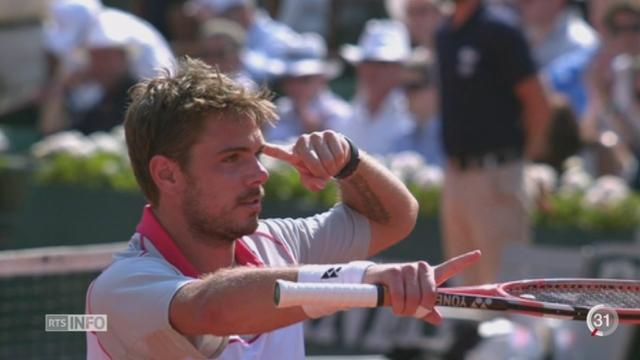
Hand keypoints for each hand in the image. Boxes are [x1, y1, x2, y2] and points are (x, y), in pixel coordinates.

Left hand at [263, 131, 349, 190]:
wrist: (337, 158)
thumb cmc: (319, 169)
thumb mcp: (313, 180)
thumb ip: (312, 183)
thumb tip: (319, 183)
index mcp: (292, 153)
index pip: (279, 152)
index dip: (271, 150)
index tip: (261, 147)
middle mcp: (301, 142)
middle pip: (312, 162)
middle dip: (321, 172)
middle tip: (325, 174)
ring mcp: (315, 136)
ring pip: (326, 159)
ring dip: (331, 168)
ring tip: (330, 166)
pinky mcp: (329, 134)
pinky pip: (336, 153)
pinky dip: (339, 161)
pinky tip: (337, 159)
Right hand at [362, 250, 480, 323]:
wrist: (372, 282)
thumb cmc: (396, 293)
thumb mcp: (413, 303)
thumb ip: (426, 310)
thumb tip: (438, 320)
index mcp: (430, 274)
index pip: (450, 266)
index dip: (465, 261)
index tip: (479, 253)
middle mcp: (421, 268)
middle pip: (430, 296)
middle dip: (420, 309)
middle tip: (410, 311)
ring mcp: (407, 268)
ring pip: (414, 298)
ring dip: (406, 310)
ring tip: (399, 308)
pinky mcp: (393, 271)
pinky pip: (399, 295)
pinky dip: (397, 306)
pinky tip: (393, 305)